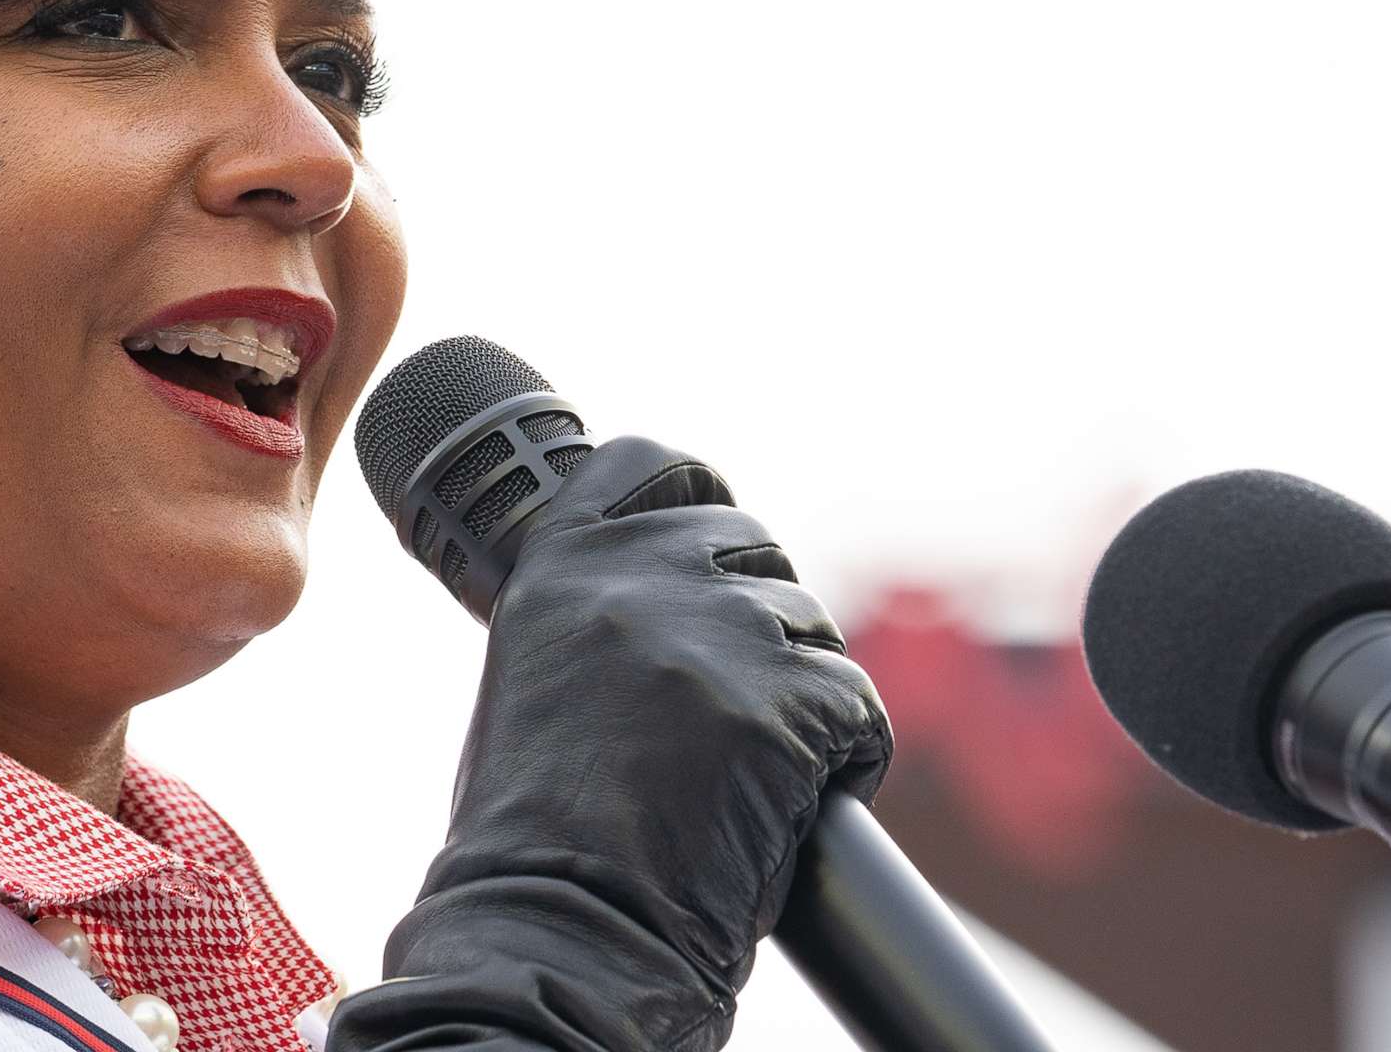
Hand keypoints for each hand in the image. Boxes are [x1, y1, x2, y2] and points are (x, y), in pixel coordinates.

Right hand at [327, 436, 891, 1051]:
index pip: (646, 463)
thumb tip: (669, 604)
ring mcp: (715, 631)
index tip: (717, 523)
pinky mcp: (786, 702)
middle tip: (745, 702)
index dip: (695, 486)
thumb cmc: (530, 838)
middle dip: (762, 612)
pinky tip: (810, 802)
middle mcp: (636, 576)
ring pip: (811, 627)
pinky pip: (860, 707)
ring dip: (805, 689)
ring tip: (762, 774)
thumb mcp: (533, 680)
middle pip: (749, 544)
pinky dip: (853, 756)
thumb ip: (593, 619)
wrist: (559, 926)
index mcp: (558, 564)